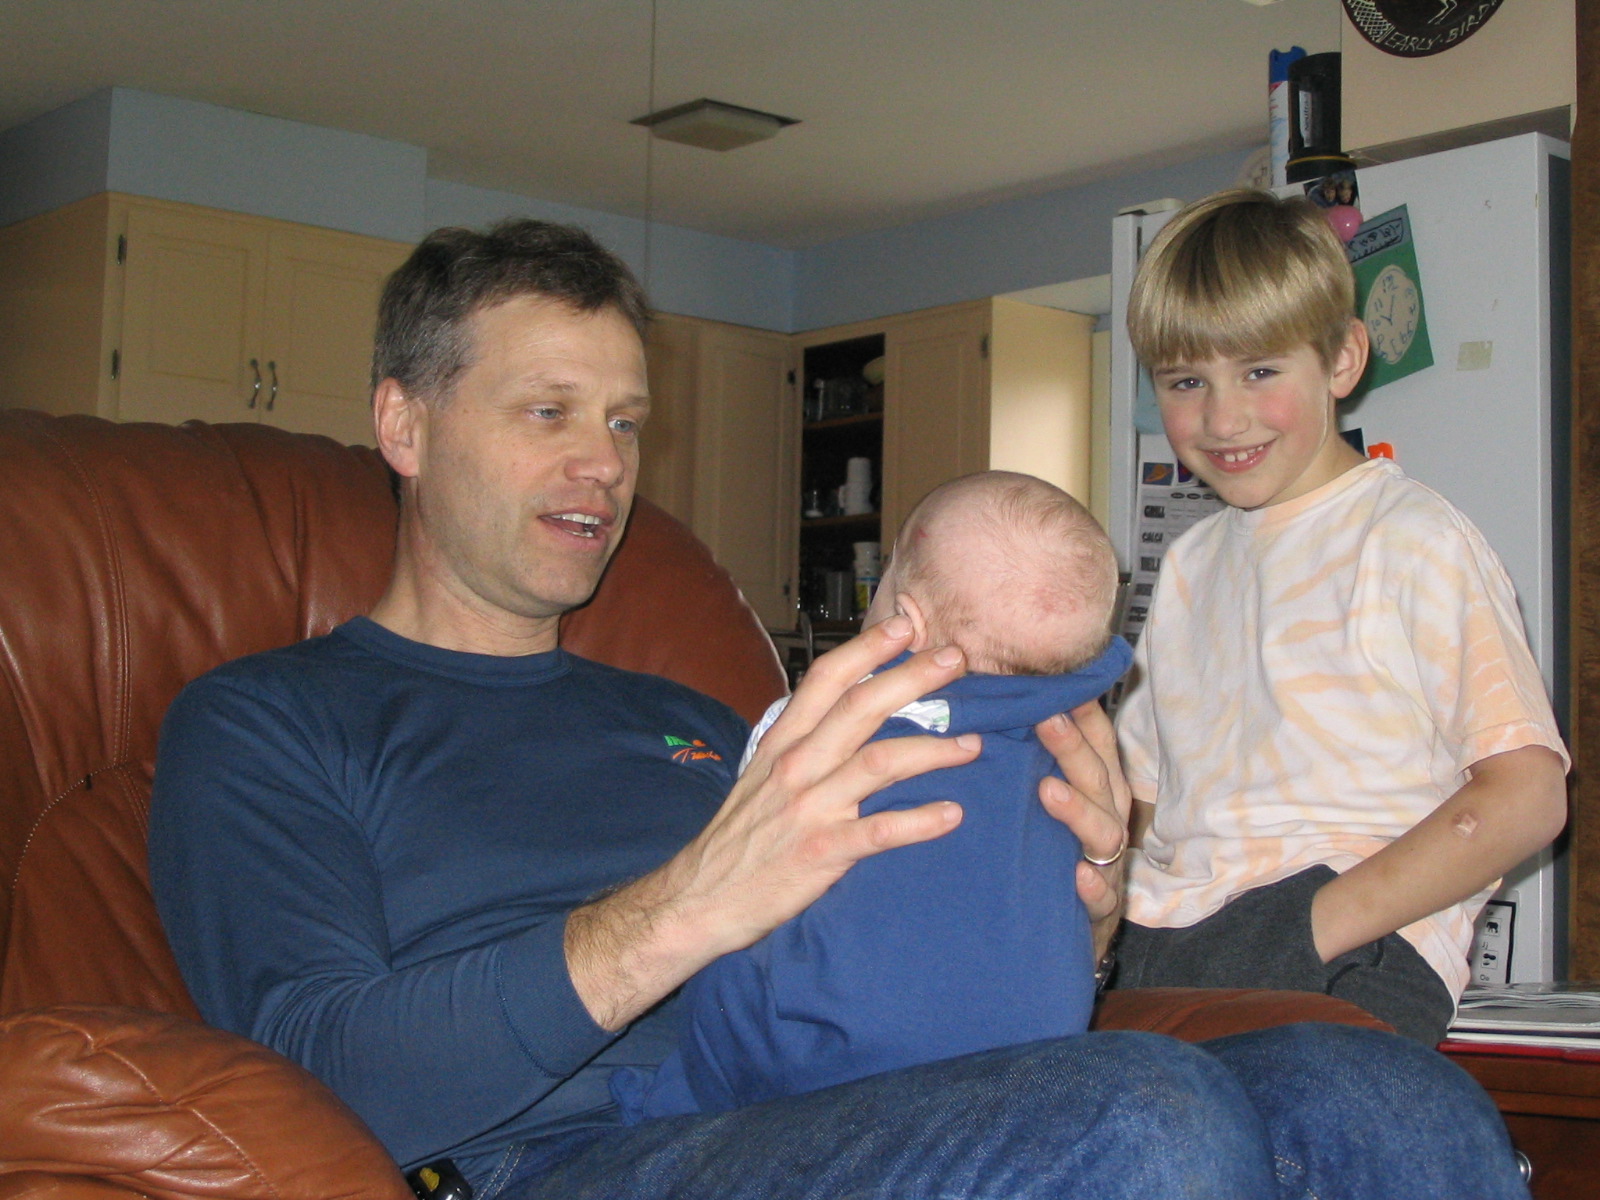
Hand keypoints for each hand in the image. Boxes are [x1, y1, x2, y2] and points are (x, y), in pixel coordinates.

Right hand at [566, 615, 980, 1028]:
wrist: (699, 899)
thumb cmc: (739, 838)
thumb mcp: (761, 777)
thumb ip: (801, 744)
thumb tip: (846, 713)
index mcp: (781, 744)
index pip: (826, 680)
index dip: (867, 649)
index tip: (906, 626)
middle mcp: (796, 767)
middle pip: (860, 707)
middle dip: (912, 678)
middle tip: (955, 660)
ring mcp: (809, 808)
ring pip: (879, 762)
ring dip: (932, 749)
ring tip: (972, 744)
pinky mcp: (821, 853)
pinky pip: (879, 831)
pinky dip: (919, 822)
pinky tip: (952, 815)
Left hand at [1036, 700, 1131, 958]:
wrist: (1076, 917)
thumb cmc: (1055, 839)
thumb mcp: (1052, 791)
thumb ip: (1034, 754)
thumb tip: (995, 699)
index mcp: (1099, 782)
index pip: (1096, 738)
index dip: (1080, 710)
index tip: (1054, 682)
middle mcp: (1108, 813)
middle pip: (1096, 774)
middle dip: (1072, 747)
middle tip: (1046, 719)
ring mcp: (1106, 858)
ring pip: (1101, 830)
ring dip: (1077, 810)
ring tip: (1049, 791)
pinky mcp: (1101, 901)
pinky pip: (1100, 893)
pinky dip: (1091, 884)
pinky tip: (1077, 876)